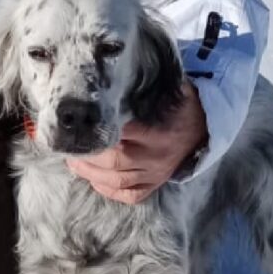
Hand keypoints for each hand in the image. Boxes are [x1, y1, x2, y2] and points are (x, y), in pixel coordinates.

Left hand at [67, 81, 207, 204]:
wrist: (202, 129)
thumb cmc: (177, 108)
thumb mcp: (167, 94)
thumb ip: (145, 91)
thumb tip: (117, 78)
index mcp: (159, 132)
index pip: (124, 132)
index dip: (99, 130)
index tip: (80, 126)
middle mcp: (156, 157)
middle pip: (116, 160)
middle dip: (88, 156)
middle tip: (70, 148)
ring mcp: (155, 174)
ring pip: (118, 180)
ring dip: (91, 173)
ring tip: (74, 163)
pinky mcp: (155, 185)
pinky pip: (130, 195)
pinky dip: (109, 190)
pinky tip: (95, 181)